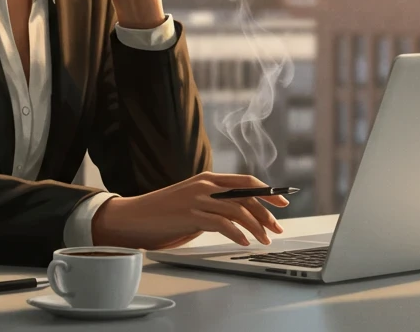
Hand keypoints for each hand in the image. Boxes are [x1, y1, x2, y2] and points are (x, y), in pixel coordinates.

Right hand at [89, 171, 288, 250]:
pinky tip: (244, 241)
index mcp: (208, 178)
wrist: (136, 216)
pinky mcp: (191, 214)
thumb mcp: (194, 200)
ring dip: (255, 228)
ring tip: (263, 240)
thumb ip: (215, 201)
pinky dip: (237, 233)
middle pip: (246, 196)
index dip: (267, 191)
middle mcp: (206, 185)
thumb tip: (242, 212)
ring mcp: (198, 199)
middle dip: (266, 213)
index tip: (283, 202)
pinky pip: (222, 223)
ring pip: (237, 211)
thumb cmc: (166, 211)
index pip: (246, 181)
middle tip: (277, 229)